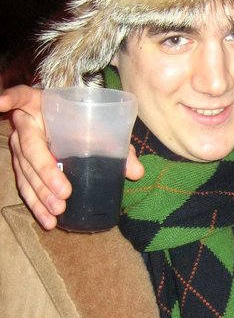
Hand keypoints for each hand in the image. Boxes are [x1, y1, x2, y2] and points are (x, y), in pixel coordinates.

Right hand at [0, 85, 142, 229]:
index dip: (11, 98)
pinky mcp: (22, 167)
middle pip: (29, 147)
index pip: (22, 96)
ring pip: (24, 171)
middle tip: (63, 193)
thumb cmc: (86, 124)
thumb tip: (136, 172)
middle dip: (45, 172)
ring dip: (39, 194)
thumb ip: (118, 148)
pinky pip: (25, 186)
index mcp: (40, 105)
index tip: (1, 103)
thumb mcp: (103, 131)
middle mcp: (25, 125)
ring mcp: (20, 147)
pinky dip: (36, 204)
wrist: (72, 127)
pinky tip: (46, 221)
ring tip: (56, 213)